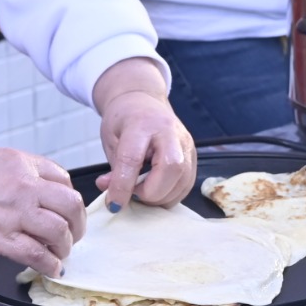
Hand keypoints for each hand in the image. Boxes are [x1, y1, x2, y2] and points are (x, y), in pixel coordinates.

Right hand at [0, 147, 86, 276]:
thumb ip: (16, 173)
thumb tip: (36, 194)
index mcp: (19, 162)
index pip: (63, 178)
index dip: (68, 198)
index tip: (65, 211)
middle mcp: (21, 185)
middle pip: (70, 204)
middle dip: (77, 223)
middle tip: (73, 235)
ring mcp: (11, 212)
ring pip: (59, 231)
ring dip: (65, 246)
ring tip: (60, 254)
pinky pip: (37, 255)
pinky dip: (49, 265)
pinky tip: (50, 269)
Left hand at [92, 57, 196, 208]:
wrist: (142, 101)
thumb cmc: (124, 120)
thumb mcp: (110, 140)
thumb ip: (115, 170)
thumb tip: (114, 199)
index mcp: (142, 123)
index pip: (133, 159)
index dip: (123, 186)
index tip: (114, 205)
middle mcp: (170, 132)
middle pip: (171, 169)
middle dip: (150, 193)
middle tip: (133, 195)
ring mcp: (186, 144)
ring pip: (182, 182)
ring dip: (160, 198)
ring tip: (142, 192)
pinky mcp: (194, 156)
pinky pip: (186, 185)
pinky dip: (170, 195)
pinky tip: (155, 191)